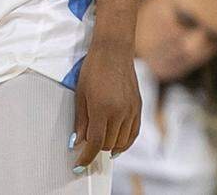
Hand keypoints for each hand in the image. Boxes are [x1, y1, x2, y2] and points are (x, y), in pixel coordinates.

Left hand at [71, 42, 140, 171]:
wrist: (113, 52)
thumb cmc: (93, 70)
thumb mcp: (80, 94)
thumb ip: (81, 120)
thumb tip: (78, 141)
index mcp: (102, 109)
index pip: (95, 142)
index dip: (86, 156)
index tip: (79, 164)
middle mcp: (119, 113)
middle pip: (109, 144)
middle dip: (95, 150)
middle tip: (85, 151)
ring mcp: (131, 112)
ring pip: (122, 142)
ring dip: (109, 147)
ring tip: (99, 147)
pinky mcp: (138, 109)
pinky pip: (133, 134)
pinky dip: (124, 143)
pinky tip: (116, 145)